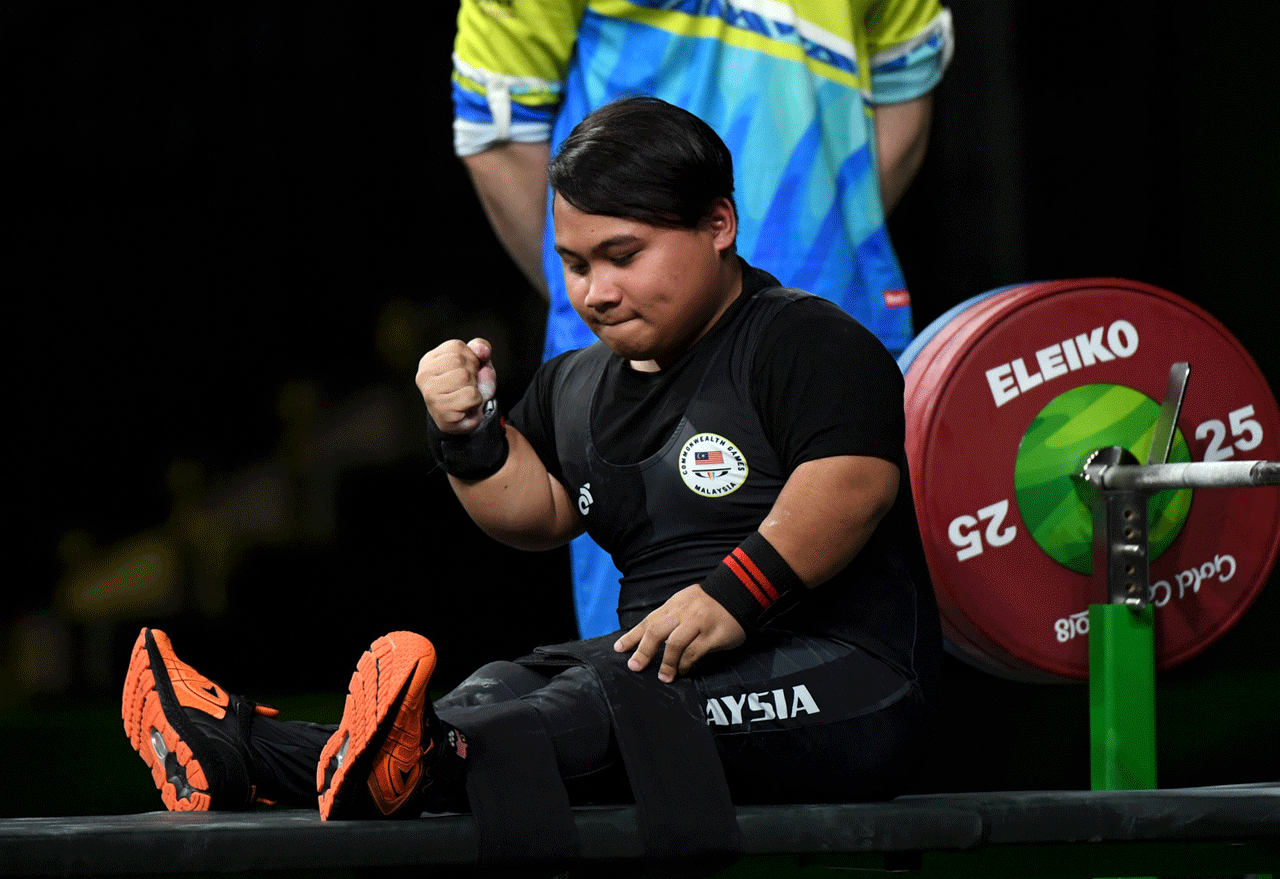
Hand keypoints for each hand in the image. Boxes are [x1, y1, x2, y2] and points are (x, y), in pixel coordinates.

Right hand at [416, 338, 497, 433]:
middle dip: (472, 374)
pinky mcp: (441, 410)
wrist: (465, 418)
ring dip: (474, 387)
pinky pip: (470, 395)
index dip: (470, 358)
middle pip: (459, 362)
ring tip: (466, 395)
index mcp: (430, 360)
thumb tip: (481, 349)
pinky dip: (476, 401)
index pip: (456, 347)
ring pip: (464, 377)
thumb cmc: (468, 387)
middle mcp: (425, 375)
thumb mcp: (477, 363)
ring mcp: (430, 393)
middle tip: (467, 386)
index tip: (466, 371)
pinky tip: (467, 406)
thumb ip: (480, 349)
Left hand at [614, 585, 745, 682]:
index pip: (648, 621)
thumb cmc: (709, 602)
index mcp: (674, 604)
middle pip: (656, 631)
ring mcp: (699, 623)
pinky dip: (686, 664)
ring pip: (675, 643)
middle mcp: (684, 612)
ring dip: (666, 663)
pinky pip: (695, 651)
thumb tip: (649, 639)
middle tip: (635, 666)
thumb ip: (670, 618)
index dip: (632, 636)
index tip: (619, 649)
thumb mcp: (686, 602)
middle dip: (643, 651)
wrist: (740, 591)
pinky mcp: (714, 634)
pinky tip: (683, 671)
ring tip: (663, 677)